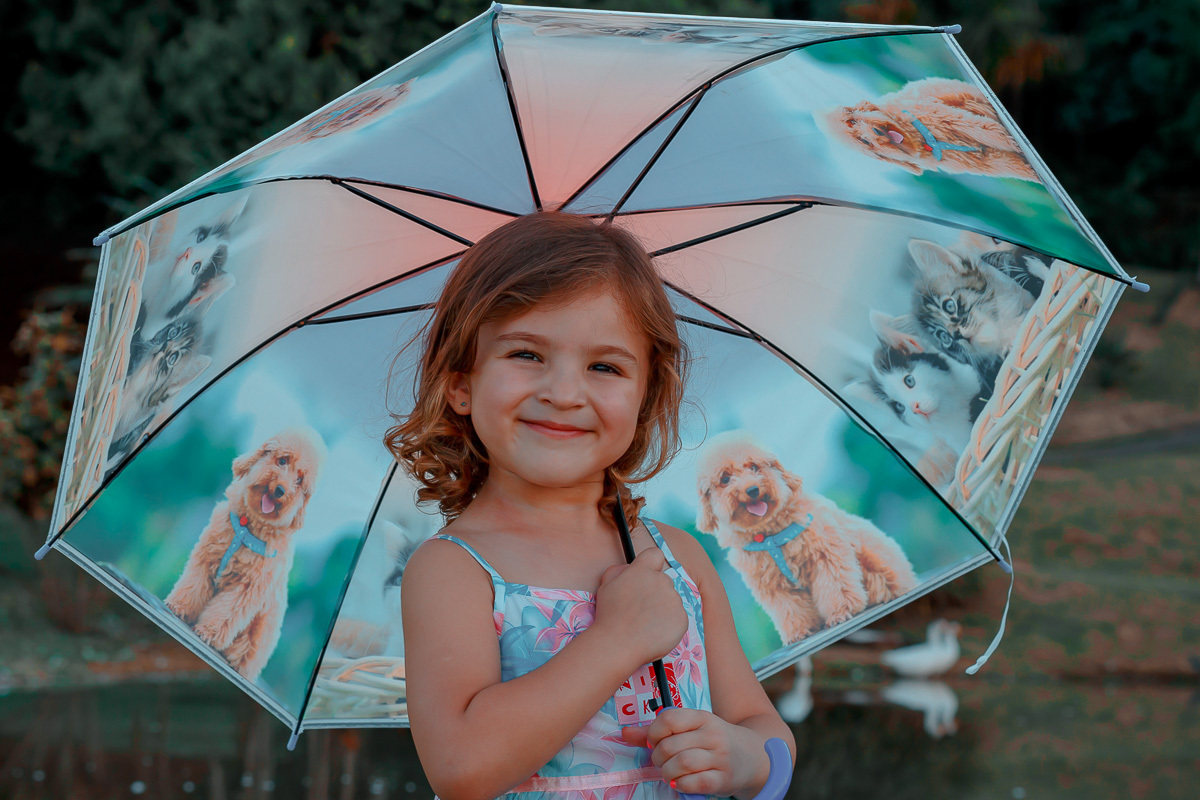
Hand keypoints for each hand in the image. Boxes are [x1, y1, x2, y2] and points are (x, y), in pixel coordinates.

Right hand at [593, 548, 686, 665]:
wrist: (618, 644)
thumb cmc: (609, 615)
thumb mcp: (606, 585)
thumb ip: (619, 570)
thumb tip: (630, 569)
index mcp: (643, 571)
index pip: (655, 554)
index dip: (651, 564)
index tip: (646, 576)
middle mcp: (662, 581)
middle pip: (664, 581)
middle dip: (655, 592)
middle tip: (641, 609)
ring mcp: (674, 600)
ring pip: (672, 600)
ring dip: (662, 609)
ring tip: (645, 624)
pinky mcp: (682, 619)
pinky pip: (678, 618)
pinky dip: (669, 625)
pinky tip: (654, 632)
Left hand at [621, 709, 769, 796]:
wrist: (753, 756)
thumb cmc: (714, 741)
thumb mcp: (692, 728)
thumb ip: (658, 730)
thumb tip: (625, 733)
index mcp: (702, 717)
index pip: (669, 719)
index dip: (653, 733)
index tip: (652, 742)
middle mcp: (713, 735)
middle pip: (671, 745)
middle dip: (658, 757)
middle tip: (660, 761)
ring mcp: (720, 757)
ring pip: (681, 763)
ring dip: (667, 771)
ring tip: (668, 772)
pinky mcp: (723, 779)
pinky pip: (695, 783)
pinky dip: (681, 784)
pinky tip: (680, 782)